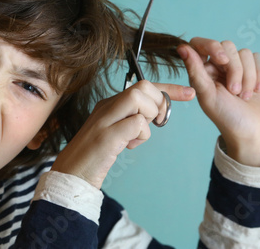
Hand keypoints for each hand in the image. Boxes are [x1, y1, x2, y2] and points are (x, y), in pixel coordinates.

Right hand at [51, 80, 194, 188]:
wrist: (71, 173)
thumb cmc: (95, 155)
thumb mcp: (115, 132)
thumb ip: (130, 121)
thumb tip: (155, 114)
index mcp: (109, 104)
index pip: (143, 86)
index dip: (169, 88)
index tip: (188, 94)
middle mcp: (106, 107)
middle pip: (142, 86)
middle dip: (158, 103)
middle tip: (154, 123)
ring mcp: (105, 119)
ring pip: (139, 99)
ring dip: (147, 119)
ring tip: (135, 137)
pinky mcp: (106, 136)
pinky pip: (136, 124)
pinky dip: (140, 136)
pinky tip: (128, 146)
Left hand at [177, 38, 259, 166]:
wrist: (252, 132)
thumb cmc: (226, 116)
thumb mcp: (207, 95)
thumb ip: (195, 71)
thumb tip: (182, 47)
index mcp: (200, 70)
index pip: (200, 43)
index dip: (212, 46)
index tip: (222, 61)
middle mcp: (216, 66)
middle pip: (227, 46)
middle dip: (234, 69)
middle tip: (233, 92)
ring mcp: (235, 67)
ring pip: (244, 53)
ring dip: (247, 76)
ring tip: (243, 96)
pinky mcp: (253, 70)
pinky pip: (258, 58)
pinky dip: (259, 75)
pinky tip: (256, 91)